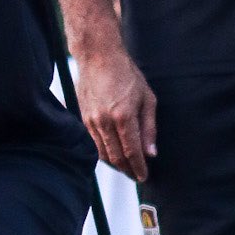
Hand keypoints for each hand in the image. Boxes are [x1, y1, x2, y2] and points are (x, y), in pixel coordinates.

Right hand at [73, 41, 157, 182]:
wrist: (99, 57)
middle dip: (127, 170)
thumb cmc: (127, 74)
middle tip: (136, 175)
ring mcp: (91, 120)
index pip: (132, 152)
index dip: (138, 168)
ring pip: (102, 153)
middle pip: (115, 157)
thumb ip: (149, 128)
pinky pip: (93, 142)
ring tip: (125, 167)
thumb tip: (151, 153)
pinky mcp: (82, 117)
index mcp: (124, 117)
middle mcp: (105, 122)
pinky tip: (112, 152)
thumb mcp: (147, 99)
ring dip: (114, 163)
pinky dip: (103, 152)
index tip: (144, 177)